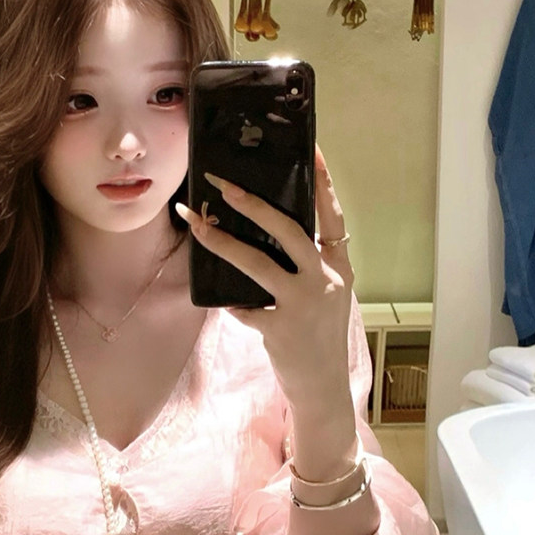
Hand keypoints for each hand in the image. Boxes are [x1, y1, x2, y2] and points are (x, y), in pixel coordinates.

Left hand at [174, 145, 358, 477]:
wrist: (322, 387)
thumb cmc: (317, 335)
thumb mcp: (325, 294)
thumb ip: (308, 263)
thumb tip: (268, 226)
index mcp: (339, 266)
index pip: (331, 213)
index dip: (322, 180)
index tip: (310, 146)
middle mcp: (325, 280)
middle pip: (289, 229)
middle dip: (252, 203)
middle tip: (220, 182)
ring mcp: (303, 304)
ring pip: (258, 263)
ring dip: (222, 241)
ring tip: (195, 222)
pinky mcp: (280, 329)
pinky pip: (244, 306)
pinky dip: (230, 301)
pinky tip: (216, 298)